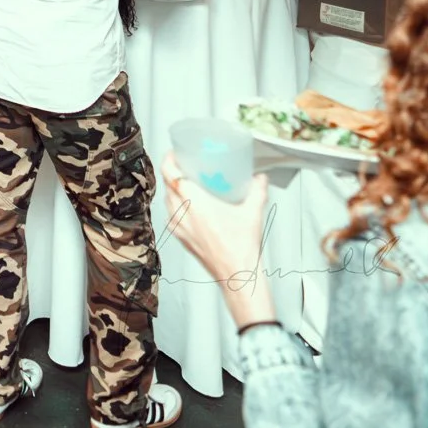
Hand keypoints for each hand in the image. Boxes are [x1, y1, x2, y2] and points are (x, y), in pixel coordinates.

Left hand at [161, 154, 276, 327]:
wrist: (236, 274)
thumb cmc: (241, 246)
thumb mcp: (252, 212)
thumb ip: (257, 190)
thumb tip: (260, 177)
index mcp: (194, 202)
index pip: (170, 174)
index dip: (169, 159)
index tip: (174, 153)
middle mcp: (181, 212)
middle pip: (167, 185)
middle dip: (173, 172)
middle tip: (185, 165)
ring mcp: (178, 226)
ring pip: (167, 200)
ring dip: (174, 189)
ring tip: (187, 183)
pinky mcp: (180, 236)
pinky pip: (171, 214)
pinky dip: (176, 205)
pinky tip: (189, 206)